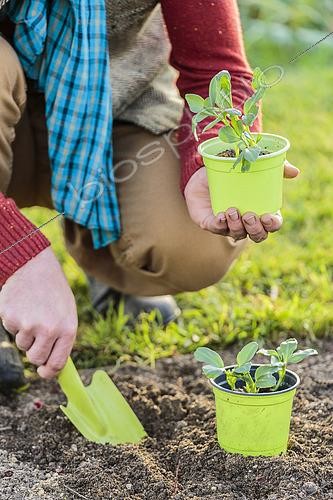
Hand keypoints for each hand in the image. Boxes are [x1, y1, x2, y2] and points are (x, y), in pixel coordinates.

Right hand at [0, 247, 77, 378]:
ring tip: (32, 311)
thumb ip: (62, 338)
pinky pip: (11, 330)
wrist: (34, 266)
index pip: (57, 363)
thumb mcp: (67, 313)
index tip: (44, 372)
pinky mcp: (11, 318)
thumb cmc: (53, 292)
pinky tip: (22, 305)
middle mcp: (49, 329)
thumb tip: (54, 365)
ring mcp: (28, 324)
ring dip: (25, 333)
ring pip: (22, 345)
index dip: (49, 372)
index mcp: (67, 329)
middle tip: (37, 335)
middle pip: (36, 359)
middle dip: (35, 352)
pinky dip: (15, 322)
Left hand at [184, 160, 299, 242]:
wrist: (202, 171)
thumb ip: (276, 167)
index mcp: (261, 211)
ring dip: (237, 226)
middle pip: (257, 235)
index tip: (268, 216)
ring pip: (238, 235)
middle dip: (255, 229)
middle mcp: (246, 222)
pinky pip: (217, 229)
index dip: (272, 225)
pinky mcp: (212, 224)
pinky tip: (221, 216)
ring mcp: (229, 225)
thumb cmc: (233, 171)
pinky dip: (220, 225)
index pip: (272, 225)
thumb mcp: (254, 165)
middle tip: (249, 215)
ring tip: (232, 211)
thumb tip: (295, 172)